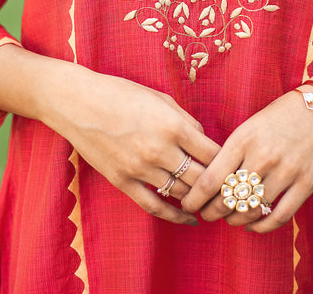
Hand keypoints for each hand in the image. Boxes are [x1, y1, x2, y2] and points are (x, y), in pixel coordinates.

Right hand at [42, 62, 219, 225]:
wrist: (78, 102)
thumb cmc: (121, 93)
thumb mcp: (160, 98)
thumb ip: (186, 121)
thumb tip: (203, 141)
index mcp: (173, 126)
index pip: (213, 153)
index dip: (228, 162)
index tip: (234, 166)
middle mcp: (160, 150)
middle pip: (201, 178)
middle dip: (218, 184)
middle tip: (229, 189)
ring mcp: (140, 168)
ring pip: (181, 193)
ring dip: (198, 198)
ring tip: (212, 201)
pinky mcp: (123, 181)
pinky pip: (154, 206)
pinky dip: (174, 216)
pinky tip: (188, 219)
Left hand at [181, 90, 312, 232]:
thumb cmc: (279, 115)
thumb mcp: (249, 126)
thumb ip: (231, 151)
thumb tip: (210, 181)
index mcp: (243, 139)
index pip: (210, 179)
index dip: (195, 198)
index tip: (188, 203)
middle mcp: (262, 157)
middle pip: (227, 199)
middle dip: (211, 212)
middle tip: (206, 214)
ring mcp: (286, 171)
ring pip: (251, 211)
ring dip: (235, 220)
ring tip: (229, 218)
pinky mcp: (306, 183)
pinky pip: (279, 216)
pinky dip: (261, 226)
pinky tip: (253, 224)